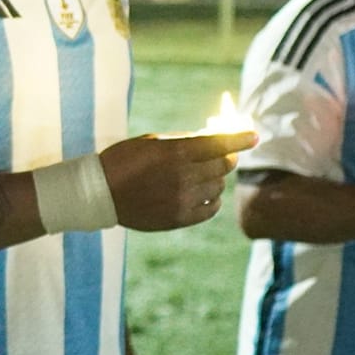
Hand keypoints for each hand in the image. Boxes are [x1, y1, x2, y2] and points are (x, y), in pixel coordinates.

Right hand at [100, 129, 257, 230]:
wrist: (100, 193)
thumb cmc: (123, 160)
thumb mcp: (151, 142)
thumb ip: (183, 141)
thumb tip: (211, 139)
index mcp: (176, 153)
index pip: (219, 143)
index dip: (240, 138)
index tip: (254, 136)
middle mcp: (183, 176)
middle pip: (223, 165)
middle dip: (225, 157)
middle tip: (220, 155)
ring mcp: (183, 200)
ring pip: (218, 186)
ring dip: (215, 178)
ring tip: (200, 175)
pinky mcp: (180, 218)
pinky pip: (211, 208)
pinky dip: (212, 199)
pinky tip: (202, 194)